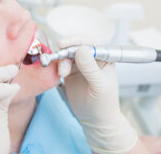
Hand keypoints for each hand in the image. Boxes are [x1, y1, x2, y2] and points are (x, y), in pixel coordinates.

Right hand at [58, 35, 136, 153]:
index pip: (90, 43)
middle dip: (66, 51)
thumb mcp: (99, 86)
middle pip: (76, 46)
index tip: (64, 44)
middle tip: (59, 58)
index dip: (76, 41)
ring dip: (61, 61)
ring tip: (62, 74)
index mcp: (104, 58)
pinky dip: (57, 66)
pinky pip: (61, 63)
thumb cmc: (104, 104)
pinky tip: (58, 74)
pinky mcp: (70, 72)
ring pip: (67, 54)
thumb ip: (90, 68)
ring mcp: (80, 65)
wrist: (95, 120)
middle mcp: (92, 58)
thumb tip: (81, 49)